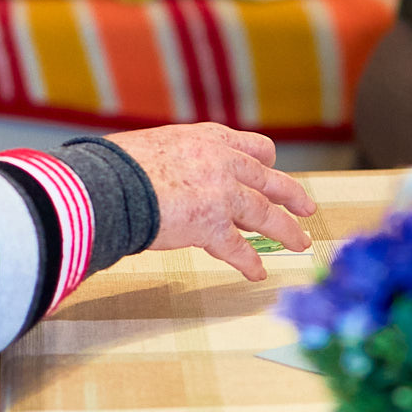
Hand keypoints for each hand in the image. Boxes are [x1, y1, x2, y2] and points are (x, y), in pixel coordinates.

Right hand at [106, 123, 315, 281]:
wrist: (105, 184)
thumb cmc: (116, 166)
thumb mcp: (154, 147)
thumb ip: (175, 160)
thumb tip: (162, 175)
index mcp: (207, 139)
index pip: (250, 147)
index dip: (264, 162)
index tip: (271, 168)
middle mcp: (221, 162)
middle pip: (268, 179)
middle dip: (290, 194)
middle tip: (306, 207)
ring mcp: (220, 193)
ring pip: (265, 213)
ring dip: (285, 230)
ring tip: (299, 242)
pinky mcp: (211, 226)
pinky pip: (238, 248)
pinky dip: (249, 262)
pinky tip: (258, 273)